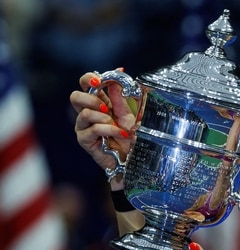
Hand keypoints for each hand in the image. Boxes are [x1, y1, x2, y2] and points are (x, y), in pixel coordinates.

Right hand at [70, 71, 134, 187]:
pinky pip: (92, 129)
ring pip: (83, 113)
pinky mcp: (85, 140)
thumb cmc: (130, 136)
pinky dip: (109, 130)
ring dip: (103, 118)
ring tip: (116, 125)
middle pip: (75, 96)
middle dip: (90, 98)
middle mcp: (87, 113)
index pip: (85, 84)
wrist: (133, 157)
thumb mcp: (128, 112)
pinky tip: (120, 133)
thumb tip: (119, 70)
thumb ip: (120, 94)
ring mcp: (84, 127)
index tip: (100, 79)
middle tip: (105, 106)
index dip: (89, 78)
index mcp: (98, 102)